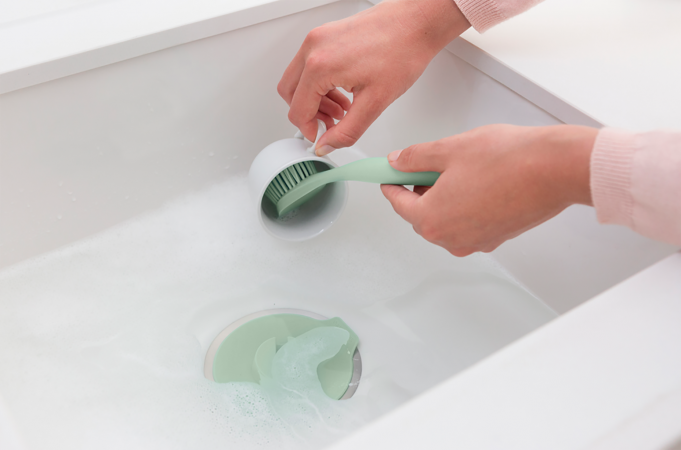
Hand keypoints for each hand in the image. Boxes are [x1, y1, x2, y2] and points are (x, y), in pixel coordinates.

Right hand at [278, 0, 469, 154]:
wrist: (416, 24)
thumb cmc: (402, 52)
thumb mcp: (374, 102)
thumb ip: (346, 131)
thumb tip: (327, 144)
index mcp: (320, 65)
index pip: (298, 109)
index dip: (309, 130)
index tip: (321, 137)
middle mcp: (313, 48)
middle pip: (290, 93)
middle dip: (309, 114)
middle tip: (330, 125)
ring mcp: (318, 38)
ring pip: (298, 78)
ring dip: (315, 99)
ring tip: (342, 110)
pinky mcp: (326, 34)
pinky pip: (309, 64)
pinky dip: (320, 83)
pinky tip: (343, 92)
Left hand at [381, 124, 598, 255]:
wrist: (555, 169)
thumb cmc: (508, 159)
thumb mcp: (449, 149)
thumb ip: (416, 158)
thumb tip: (398, 162)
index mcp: (431, 219)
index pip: (397, 203)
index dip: (390, 183)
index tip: (386, 174)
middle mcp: (451, 238)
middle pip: (420, 215)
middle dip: (419, 190)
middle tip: (427, 164)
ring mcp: (476, 242)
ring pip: (445, 220)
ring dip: (443, 198)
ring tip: (458, 169)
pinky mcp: (497, 238)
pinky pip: (468, 223)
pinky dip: (464, 205)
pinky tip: (477, 181)